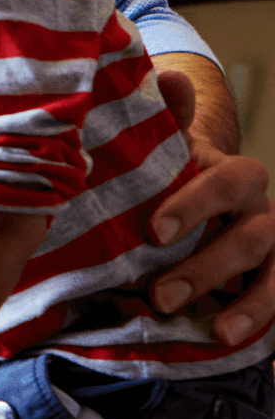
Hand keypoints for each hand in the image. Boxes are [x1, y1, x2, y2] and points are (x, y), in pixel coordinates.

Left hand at [148, 68, 274, 344]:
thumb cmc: (173, 175)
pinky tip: (233, 340)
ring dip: (247, 305)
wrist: (197, 201)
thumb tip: (170, 78)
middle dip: (206, 268)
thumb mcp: (167, 152)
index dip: (195, 204)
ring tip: (213, 331)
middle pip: (249, 237)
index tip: (154, 231)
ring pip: (274, 273)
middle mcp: (262, 211)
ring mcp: (274, 246)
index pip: (226, 182)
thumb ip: (167, 121)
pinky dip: (262, 320)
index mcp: (234, 175)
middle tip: (159, 295)